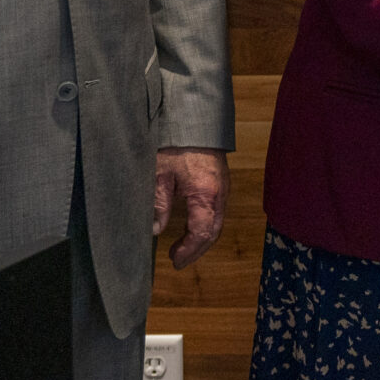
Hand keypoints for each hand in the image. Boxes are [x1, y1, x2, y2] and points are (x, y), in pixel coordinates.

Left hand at [153, 147, 229, 268]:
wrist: (195, 119)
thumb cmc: (176, 142)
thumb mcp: (159, 173)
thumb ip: (158, 203)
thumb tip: (156, 229)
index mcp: (205, 193)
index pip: (202, 232)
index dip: (189, 250)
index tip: (174, 260)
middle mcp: (220, 194)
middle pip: (213, 232)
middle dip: (197, 250)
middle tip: (178, 260)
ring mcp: (223, 188)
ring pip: (217, 222)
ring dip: (201, 239)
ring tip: (182, 248)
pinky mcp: (221, 183)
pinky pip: (217, 211)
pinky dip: (205, 225)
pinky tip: (191, 227)